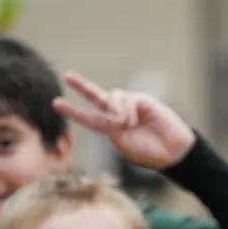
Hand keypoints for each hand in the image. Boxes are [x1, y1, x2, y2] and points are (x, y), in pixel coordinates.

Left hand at [53, 71, 195, 169]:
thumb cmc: (147, 152)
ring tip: (127, 125)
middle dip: (82, 86)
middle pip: (96, 96)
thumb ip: (111, 125)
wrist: (171, 151)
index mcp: (111, 128)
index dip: (73, 111)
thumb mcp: (122, 143)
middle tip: (67, 77)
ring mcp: (131, 105)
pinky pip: (126, 99)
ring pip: (111, 98)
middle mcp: (118, 113)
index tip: (56, 103)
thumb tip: (112, 108)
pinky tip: (134, 121)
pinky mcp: (142, 99)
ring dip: (115, 112)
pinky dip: (126, 111)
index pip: (89, 117)